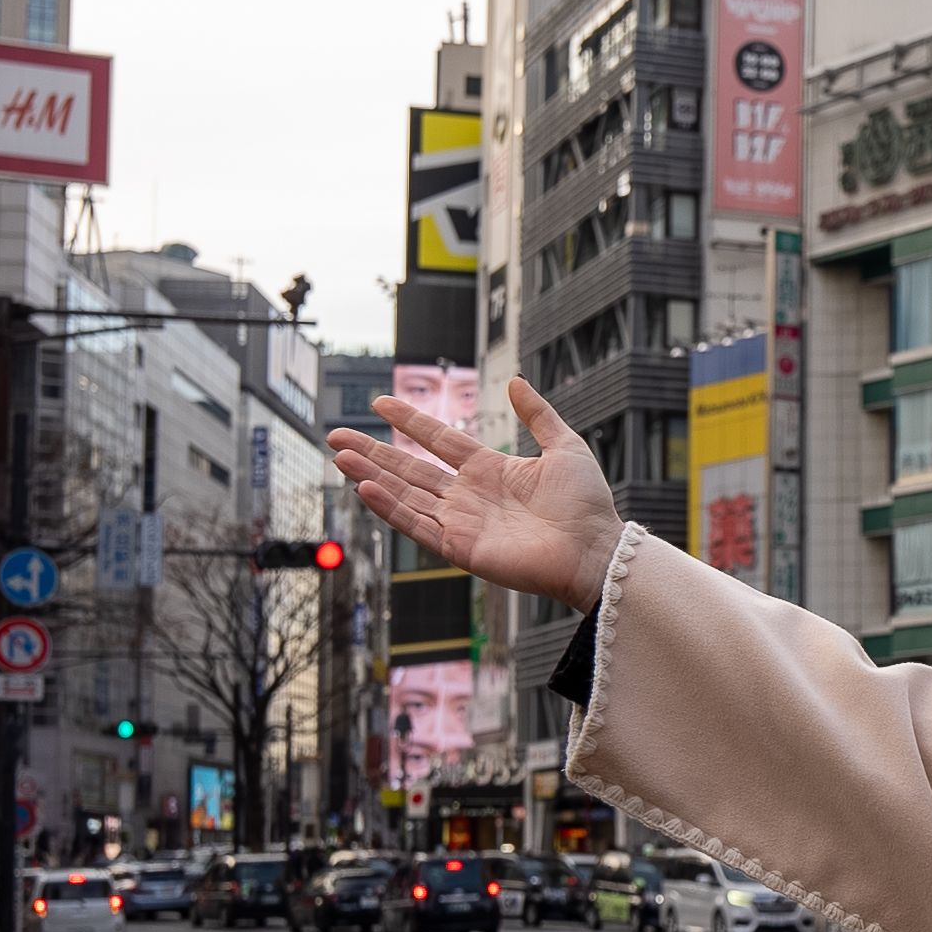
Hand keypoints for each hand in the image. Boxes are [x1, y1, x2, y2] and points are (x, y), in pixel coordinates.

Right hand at [328, 377, 624, 610]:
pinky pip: (418, 525)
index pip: (440, 440)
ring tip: (340, 456)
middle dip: (373, 452)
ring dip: (372, 476)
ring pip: (406, 495)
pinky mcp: (460, 548)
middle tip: (335, 435)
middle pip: (411, 468)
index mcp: (491, 470)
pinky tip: (367, 488)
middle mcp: (470, 496)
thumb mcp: (565, 447)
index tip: (380, 403)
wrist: (595, 550)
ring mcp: (462, 522)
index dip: (410, 421)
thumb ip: (539, 415)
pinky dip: (391, 508)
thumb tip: (517, 381)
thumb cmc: (587, 505)